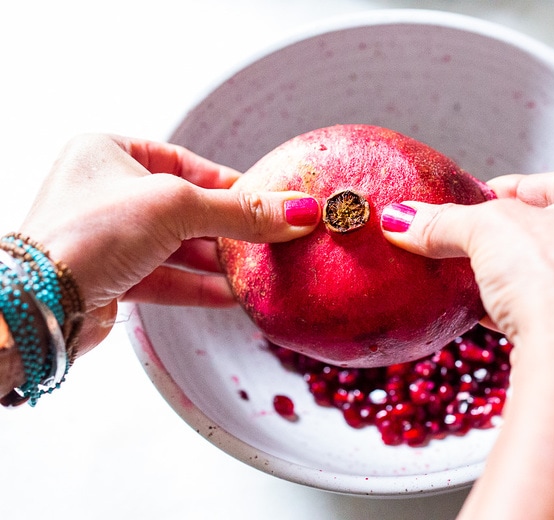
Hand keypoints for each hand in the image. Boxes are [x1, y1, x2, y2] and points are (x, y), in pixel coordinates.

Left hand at [18, 134, 319, 352]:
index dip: (228, 182)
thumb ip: (240, 211)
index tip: (267, 200)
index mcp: (108, 153)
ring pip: (177, 247)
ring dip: (218, 262)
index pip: (184, 162)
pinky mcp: (111, 278)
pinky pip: (166, 278)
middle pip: (185, 207)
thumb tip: (300, 211)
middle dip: (227, 227)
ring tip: (258, 271)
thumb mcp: (176, 207)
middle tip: (270, 238)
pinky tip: (234, 296)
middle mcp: (106, 192)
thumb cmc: (92, 231)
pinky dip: (199, 287)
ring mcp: (107, 237)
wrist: (39, 302)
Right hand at [382, 171, 553, 397]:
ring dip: (530, 277)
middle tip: (480, 243)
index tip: (475, 202)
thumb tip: (402, 219)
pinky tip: (504, 318)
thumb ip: (445, 220)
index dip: (506, 192)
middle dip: (519, 238)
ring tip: (487, 282)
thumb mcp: (487, 232)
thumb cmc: (551, 284)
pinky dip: (542, 311)